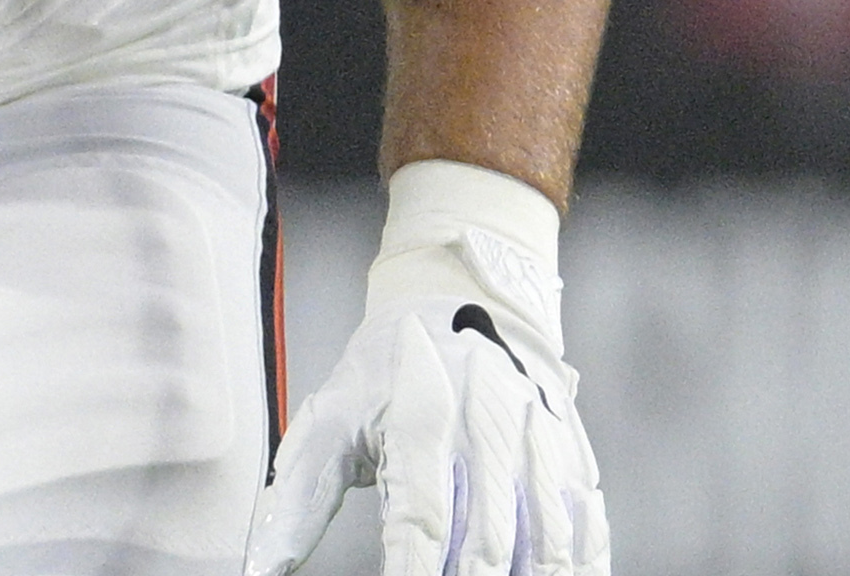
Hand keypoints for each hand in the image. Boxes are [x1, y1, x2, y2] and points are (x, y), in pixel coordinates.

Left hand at [245, 167, 606, 575]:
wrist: (461, 300)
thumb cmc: (386, 371)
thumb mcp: (329, 419)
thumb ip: (298, 499)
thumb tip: (263, 564)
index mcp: (421, 423)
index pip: (421, 521)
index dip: (414, 571)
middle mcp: (486, 433)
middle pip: (487, 542)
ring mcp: (536, 446)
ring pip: (544, 537)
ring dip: (530, 573)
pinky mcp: (569, 455)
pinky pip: (586, 522)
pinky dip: (581, 559)